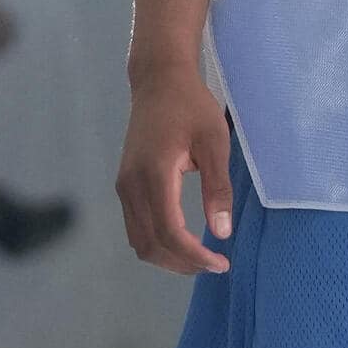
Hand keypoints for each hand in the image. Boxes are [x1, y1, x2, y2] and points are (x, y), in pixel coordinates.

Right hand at [116, 67, 232, 274]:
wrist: (158, 82)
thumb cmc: (191, 107)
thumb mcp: (214, 142)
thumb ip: (218, 187)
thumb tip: (223, 232)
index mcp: (154, 174)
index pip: (169, 232)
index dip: (194, 256)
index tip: (221, 263)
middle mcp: (131, 185)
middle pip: (150, 244)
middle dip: (182, 263)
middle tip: (215, 264)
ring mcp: (124, 186)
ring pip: (139, 241)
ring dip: (168, 257)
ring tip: (201, 258)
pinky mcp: (125, 185)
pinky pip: (136, 227)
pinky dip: (158, 243)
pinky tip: (183, 242)